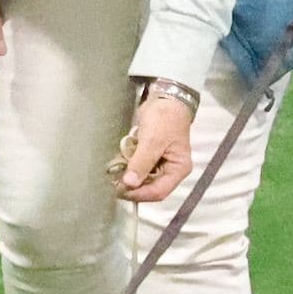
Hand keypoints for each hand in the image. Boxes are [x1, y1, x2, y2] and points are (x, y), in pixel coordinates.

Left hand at [112, 87, 196, 202]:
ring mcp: (161, 165)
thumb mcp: (153, 141)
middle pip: (150, 188)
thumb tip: (129, 183)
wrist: (165, 99)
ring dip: (127, 176)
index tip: (121, 190)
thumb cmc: (165, 118)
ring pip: (142, 180)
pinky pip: (138, 169)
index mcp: (178, 169)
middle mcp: (171, 170)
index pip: (159, 192)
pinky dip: (128, 167)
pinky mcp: (151, 158)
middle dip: (132, 186)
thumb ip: (141, 163)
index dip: (139, 194)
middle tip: (114, 182)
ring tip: (115, 170)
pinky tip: (119, 162)